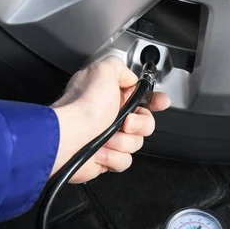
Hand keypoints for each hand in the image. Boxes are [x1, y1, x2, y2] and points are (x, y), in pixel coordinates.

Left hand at [51, 56, 170, 183]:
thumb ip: (120, 68)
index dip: (155, 100)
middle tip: (125, 122)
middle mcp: (111, 115)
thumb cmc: (84, 108)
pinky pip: (125, 160)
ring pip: (137, 143)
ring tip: (106, 137)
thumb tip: (131, 78)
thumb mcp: (103, 71)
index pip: (141, 97)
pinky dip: (114, 157)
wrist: (69, 138)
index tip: (160, 102)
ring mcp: (109, 137)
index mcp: (112, 95)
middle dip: (140, 124)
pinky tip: (101, 151)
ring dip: (124, 141)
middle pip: (146, 122)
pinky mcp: (106, 157)